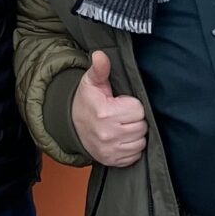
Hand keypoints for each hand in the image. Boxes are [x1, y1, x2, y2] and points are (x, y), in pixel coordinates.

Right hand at [71, 51, 146, 166]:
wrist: (73, 126)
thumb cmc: (87, 102)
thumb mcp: (92, 82)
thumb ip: (100, 68)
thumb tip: (100, 54)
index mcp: (105, 113)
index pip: (138, 110)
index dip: (132, 105)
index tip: (121, 104)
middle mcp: (108, 134)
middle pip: (142, 126)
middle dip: (135, 119)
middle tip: (122, 115)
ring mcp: (110, 150)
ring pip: (141, 142)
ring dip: (135, 134)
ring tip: (122, 126)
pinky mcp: (112, 161)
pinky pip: (136, 155)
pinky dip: (132, 148)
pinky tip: (122, 138)